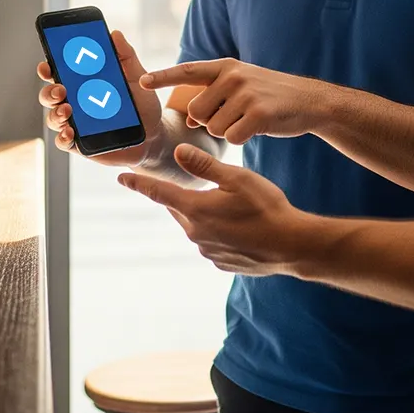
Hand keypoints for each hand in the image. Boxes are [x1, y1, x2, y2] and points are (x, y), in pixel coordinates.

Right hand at [37, 30, 162, 165]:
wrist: (154, 133)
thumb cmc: (141, 102)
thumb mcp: (136, 76)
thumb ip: (125, 55)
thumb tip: (115, 33)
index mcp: (84, 82)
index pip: (60, 72)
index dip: (48, 67)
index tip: (46, 64)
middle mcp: (75, 101)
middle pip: (50, 94)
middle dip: (49, 91)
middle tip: (61, 89)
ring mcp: (76, 123)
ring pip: (53, 117)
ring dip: (55, 113)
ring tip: (67, 110)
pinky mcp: (80, 143)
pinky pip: (63, 141)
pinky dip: (62, 136)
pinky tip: (70, 132)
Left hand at [118, 144, 311, 274]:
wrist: (292, 245)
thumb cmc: (267, 207)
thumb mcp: (237, 178)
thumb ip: (205, 165)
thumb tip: (178, 151)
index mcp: (196, 209)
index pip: (158, 193)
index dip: (139, 183)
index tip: (122, 177)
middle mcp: (196, 232)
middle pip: (177, 208)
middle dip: (177, 195)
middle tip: (181, 183)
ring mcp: (207, 250)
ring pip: (194, 224)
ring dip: (200, 212)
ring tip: (224, 204)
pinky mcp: (220, 261)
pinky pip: (209, 240)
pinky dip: (215, 230)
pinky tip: (236, 225)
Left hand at [139, 59, 327, 143]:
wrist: (308, 101)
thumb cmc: (269, 97)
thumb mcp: (241, 87)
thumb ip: (213, 97)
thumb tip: (187, 119)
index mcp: (225, 67)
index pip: (187, 70)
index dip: (163, 77)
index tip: (141, 82)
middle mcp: (232, 76)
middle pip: (196, 111)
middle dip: (208, 121)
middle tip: (233, 115)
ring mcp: (246, 94)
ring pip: (213, 127)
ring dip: (226, 131)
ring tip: (248, 119)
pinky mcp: (258, 113)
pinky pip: (232, 137)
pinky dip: (240, 139)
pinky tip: (256, 128)